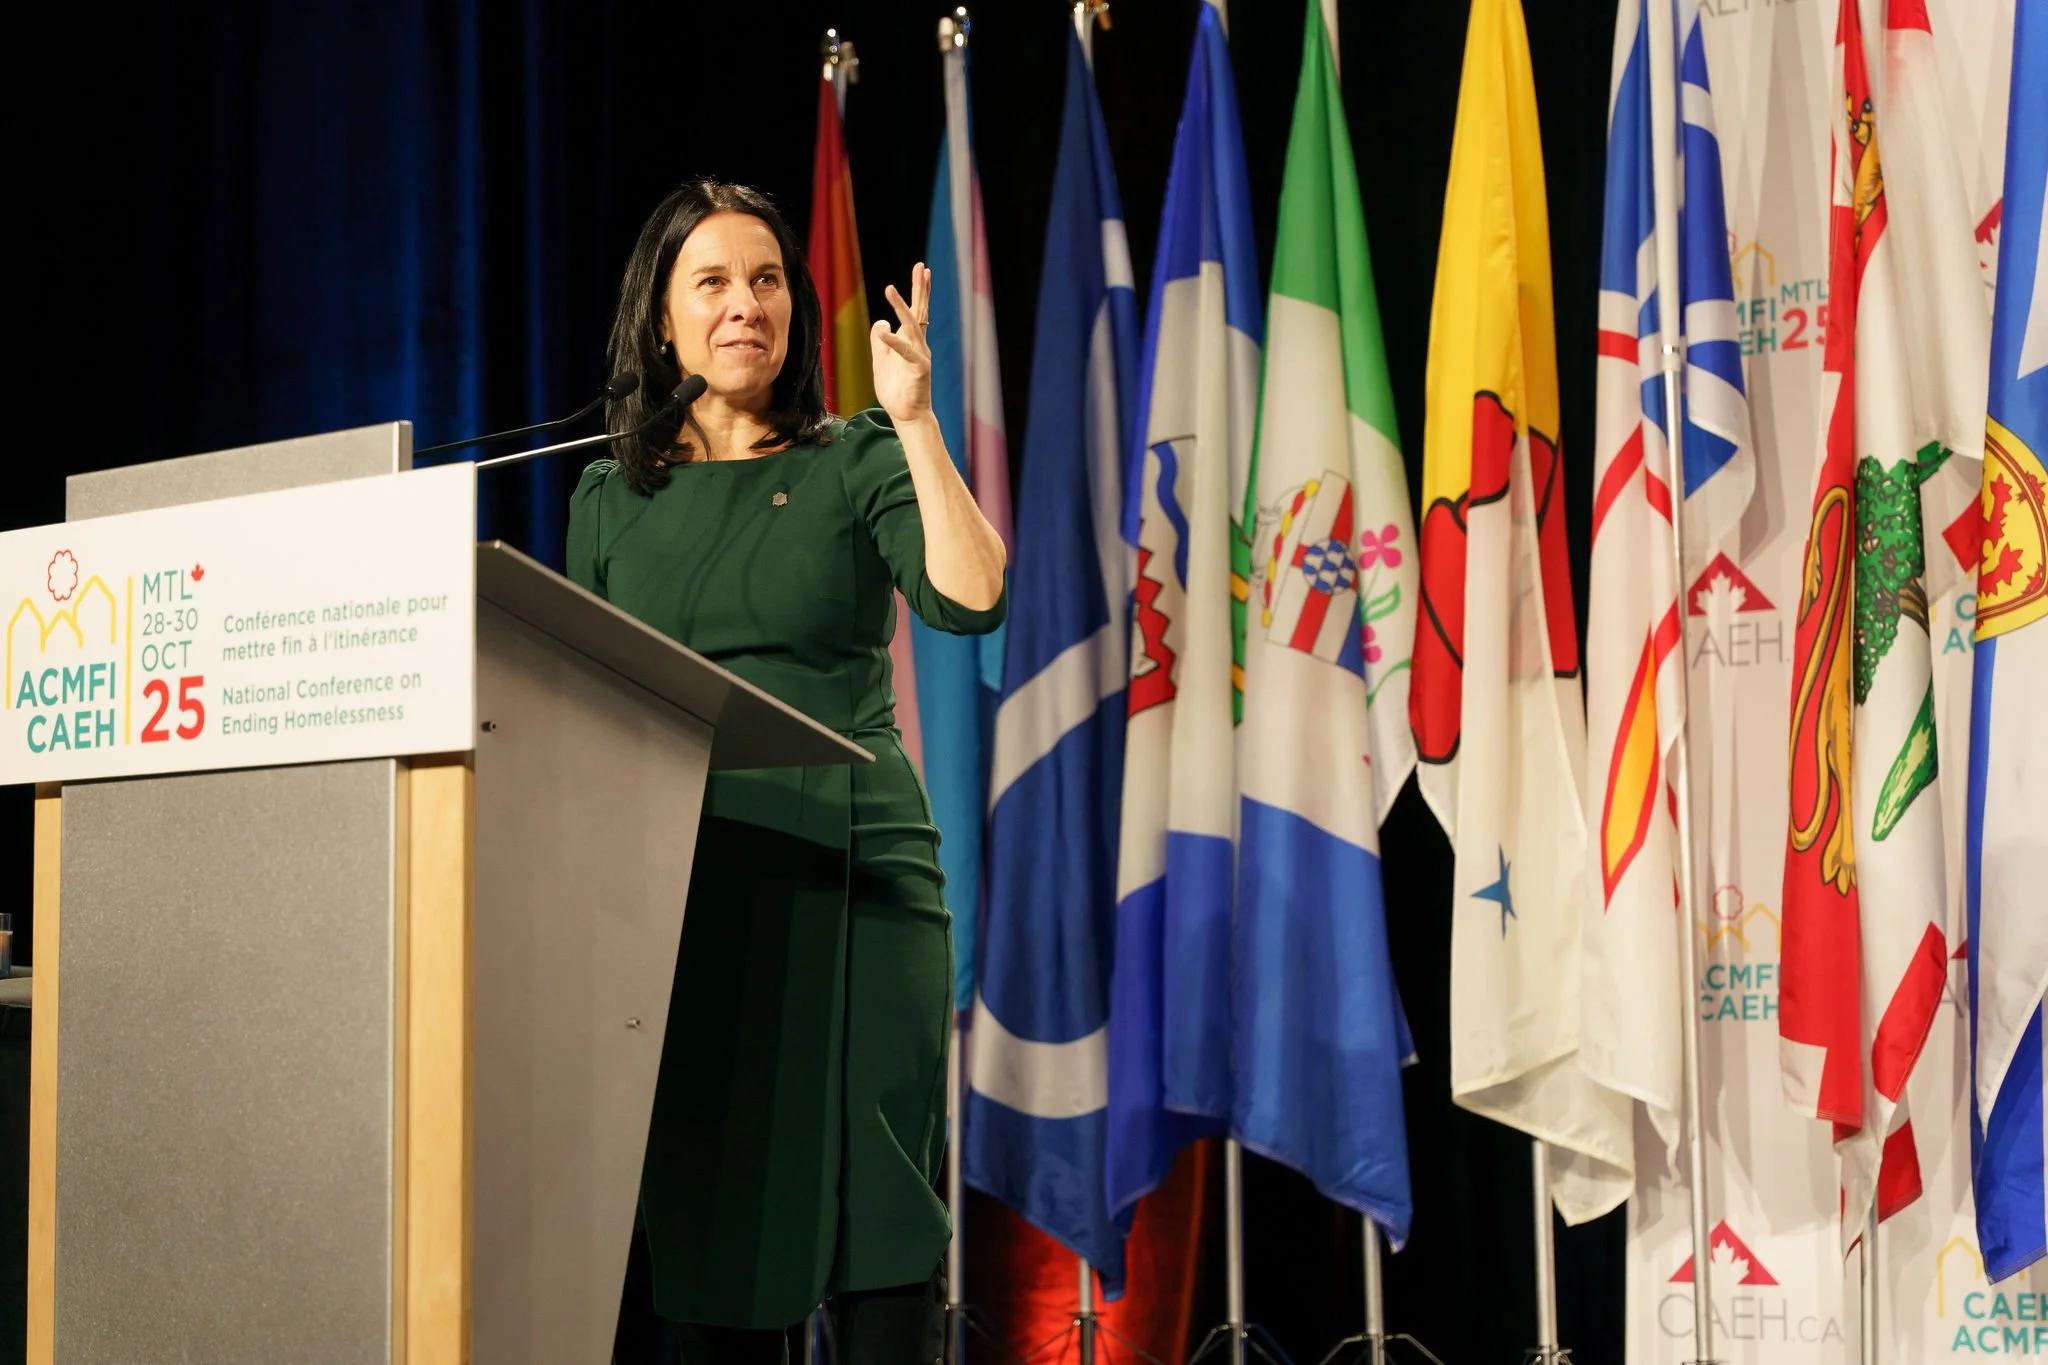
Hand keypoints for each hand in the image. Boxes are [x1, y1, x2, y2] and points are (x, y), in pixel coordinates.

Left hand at [872, 264, 933, 426]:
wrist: (907, 415)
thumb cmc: (896, 390)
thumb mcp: (881, 360)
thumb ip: (880, 341)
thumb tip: (881, 321)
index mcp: (911, 341)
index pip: (916, 312)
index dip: (918, 291)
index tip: (922, 271)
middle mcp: (919, 344)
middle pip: (920, 311)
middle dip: (920, 288)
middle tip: (922, 266)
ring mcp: (920, 355)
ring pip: (911, 326)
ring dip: (900, 307)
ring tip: (890, 288)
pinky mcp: (919, 369)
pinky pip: (904, 351)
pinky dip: (892, 341)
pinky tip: (883, 330)